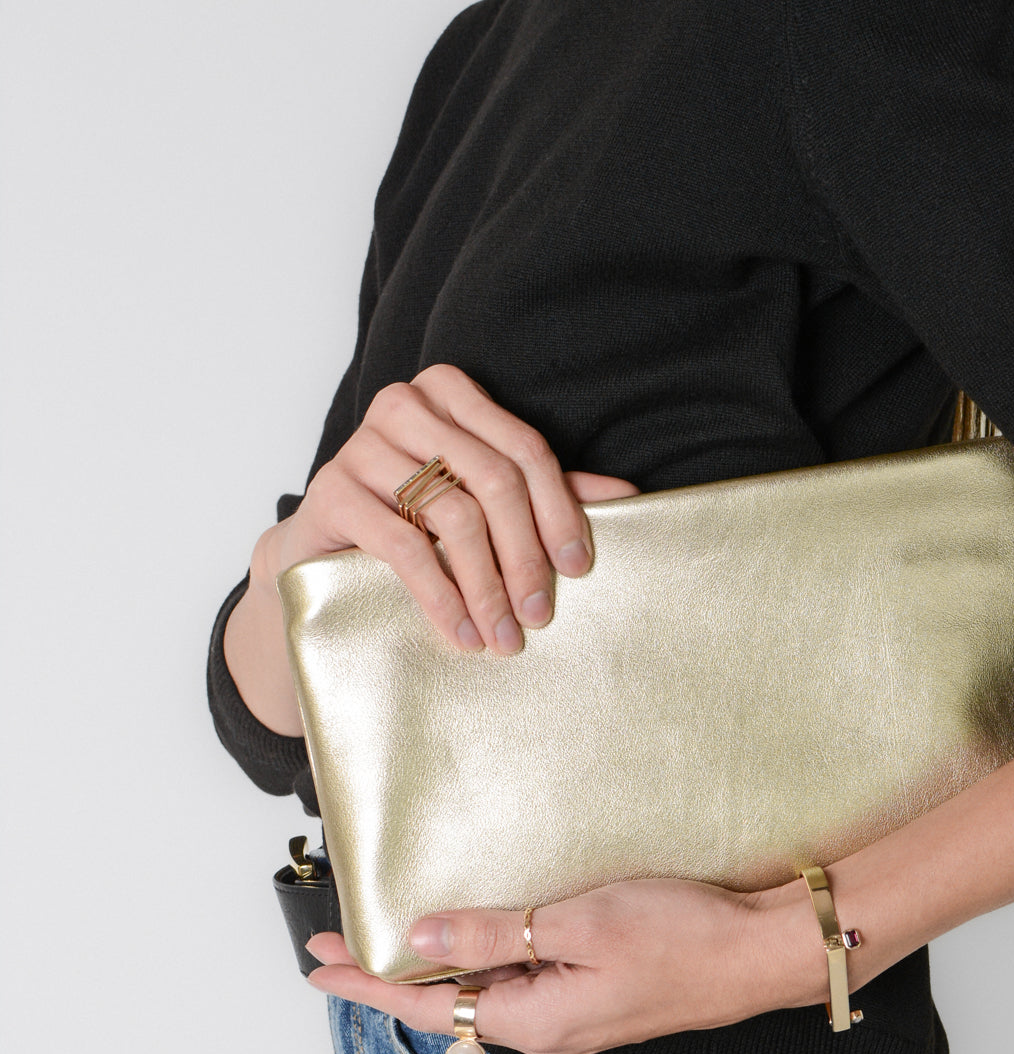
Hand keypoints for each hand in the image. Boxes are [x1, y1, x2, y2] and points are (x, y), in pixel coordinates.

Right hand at [255, 363, 637, 655]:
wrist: (321, 549)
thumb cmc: (412, 518)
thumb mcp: (482, 500)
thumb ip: (546, 491)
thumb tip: (628, 496)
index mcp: (452, 393)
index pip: (525, 449)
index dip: (558, 511)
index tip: (578, 568)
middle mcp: (405, 404)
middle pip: (494, 481)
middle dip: (524, 557)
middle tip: (540, 615)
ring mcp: (362, 444)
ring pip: (452, 515)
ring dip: (486, 586)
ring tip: (502, 636)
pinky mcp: (332, 491)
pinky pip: (402, 546)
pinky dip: (440, 596)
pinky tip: (461, 631)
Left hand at [303, 878, 830, 1053]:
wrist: (761, 954)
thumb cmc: (683, 936)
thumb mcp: (578, 922)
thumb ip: (497, 928)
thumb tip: (425, 933)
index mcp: (538, 1019)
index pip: (429, 1004)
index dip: (369, 984)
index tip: (320, 967)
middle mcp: (550, 1029)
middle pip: (453, 1002)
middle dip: (394, 973)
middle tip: (339, 947)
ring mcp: (575, 1016)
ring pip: (489, 990)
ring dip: (440, 964)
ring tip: (398, 937)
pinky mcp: (598, 996)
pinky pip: (524, 981)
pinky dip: (487, 957)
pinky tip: (481, 933)